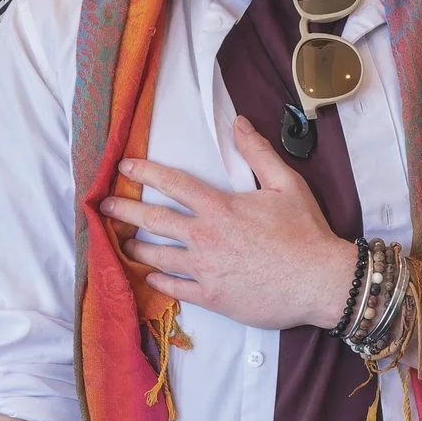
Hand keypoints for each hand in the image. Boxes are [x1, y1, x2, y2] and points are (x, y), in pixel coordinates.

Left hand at [100, 117, 352, 331]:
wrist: (319, 282)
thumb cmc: (306, 232)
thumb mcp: (286, 184)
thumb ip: (258, 153)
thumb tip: (238, 123)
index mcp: (220, 208)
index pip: (173, 184)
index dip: (145, 173)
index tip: (123, 167)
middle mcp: (206, 237)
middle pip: (154, 221)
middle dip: (124, 212)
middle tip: (103, 207)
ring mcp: (205, 269)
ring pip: (158, 257)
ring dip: (136, 247)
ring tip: (122, 243)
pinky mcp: (211, 297)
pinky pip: (175, 288)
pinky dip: (159, 280)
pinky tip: (150, 275)